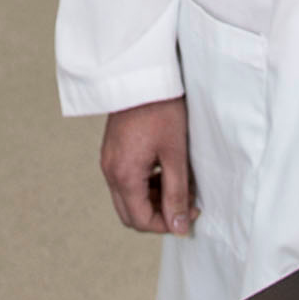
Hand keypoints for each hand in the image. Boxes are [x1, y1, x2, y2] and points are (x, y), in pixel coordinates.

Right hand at [100, 98, 195, 235]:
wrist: (141, 73)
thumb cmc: (161, 108)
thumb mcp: (175, 154)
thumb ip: (177, 193)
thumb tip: (179, 226)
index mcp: (124, 174)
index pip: (141, 221)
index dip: (167, 225)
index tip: (190, 213)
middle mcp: (110, 171)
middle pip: (130, 214)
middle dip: (158, 215)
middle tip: (183, 202)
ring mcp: (108, 160)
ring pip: (127, 198)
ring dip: (152, 200)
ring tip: (177, 184)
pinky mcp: (112, 150)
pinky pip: (125, 180)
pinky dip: (144, 185)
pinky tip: (164, 169)